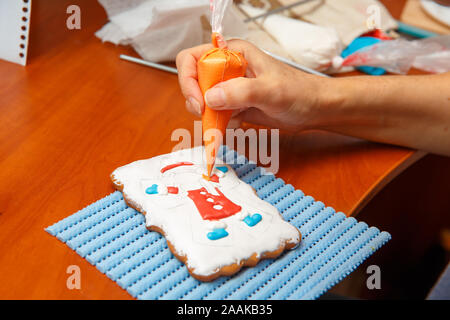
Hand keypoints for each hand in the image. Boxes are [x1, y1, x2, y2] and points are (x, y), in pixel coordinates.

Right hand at [176, 39, 324, 130]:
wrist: (312, 109)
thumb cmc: (298, 92)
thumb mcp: (271, 90)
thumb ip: (241, 91)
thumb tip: (210, 98)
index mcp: (232, 53)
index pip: (192, 59)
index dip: (189, 80)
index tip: (201, 102)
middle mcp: (226, 68)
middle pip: (192, 82)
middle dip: (198, 101)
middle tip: (210, 115)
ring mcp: (228, 88)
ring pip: (201, 102)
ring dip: (209, 115)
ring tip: (231, 120)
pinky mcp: (233, 105)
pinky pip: (214, 115)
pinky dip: (219, 124)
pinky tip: (239, 123)